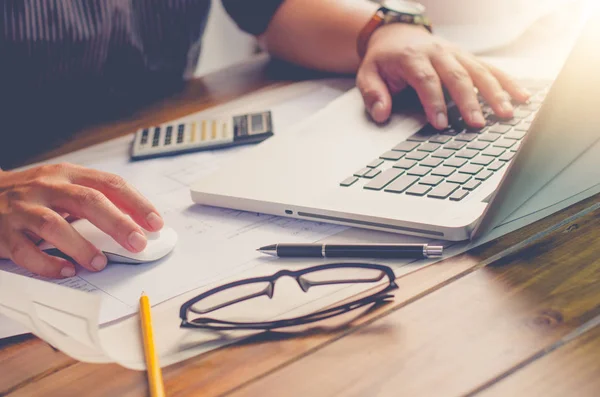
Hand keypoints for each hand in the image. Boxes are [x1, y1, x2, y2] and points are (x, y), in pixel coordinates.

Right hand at [0, 163, 163, 277]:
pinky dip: (47, 264)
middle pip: (88, 201)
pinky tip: (65, 271)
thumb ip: (94, 200)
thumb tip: (136, 222)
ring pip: (54, 225)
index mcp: (67, 174)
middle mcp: (47, 187)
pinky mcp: (3, 232)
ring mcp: (23, 208)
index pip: (109, 184)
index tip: (155, 222)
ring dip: (81, 246)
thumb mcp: (62, 186)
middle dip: (117, 223)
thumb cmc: (30, 194)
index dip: (136, 202)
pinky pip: (25, 251)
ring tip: (100, 262)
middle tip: (137, 242)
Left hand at [356, 24, 530, 128]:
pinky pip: (490, 69)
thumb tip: (381, 114)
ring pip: (479, 71)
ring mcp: (456, 53)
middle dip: (469, 101)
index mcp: (412, 57)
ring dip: (495, 93)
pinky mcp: (468, 57)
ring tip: (506, 113)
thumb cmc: (384, 60)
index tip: (440, 124)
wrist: (397, 34)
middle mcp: (438, 52)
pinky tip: (522, 97)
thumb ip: (373, 94)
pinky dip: (507, 82)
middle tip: (477, 124)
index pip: (426, 80)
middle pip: (457, 76)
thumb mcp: (368, 74)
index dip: (434, 102)